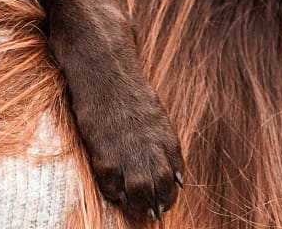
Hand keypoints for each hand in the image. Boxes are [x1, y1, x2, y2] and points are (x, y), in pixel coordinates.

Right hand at [81, 97, 183, 221]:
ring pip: (139, 192)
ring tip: (135, 207)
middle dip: (157, 203)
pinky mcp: (104, 151)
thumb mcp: (157, 116)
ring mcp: (127, 152)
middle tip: (151, 210)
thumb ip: (166, 146)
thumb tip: (177, 177)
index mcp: (166, 139)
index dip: (170, 192)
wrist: (104, 71)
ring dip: (138, 204)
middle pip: (159, 189)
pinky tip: (114, 192)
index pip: (175, 178)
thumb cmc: (128, 92)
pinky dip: (114, 192)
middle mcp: (150, 149)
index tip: (165, 199)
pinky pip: (111, 184)